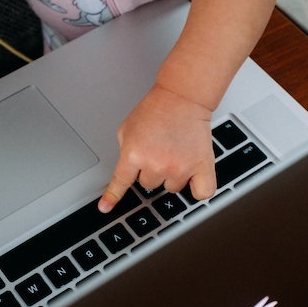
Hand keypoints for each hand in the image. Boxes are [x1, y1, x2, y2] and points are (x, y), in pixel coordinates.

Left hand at [98, 84, 216, 212]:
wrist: (182, 98)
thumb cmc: (156, 110)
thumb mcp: (127, 128)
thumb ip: (125, 151)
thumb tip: (129, 168)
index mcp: (134, 154)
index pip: (121, 182)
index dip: (112, 197)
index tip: (105, 208)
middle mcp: (155, 164)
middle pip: (148, 184)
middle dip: (152, 170)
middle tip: (159, 149)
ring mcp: (179, 168)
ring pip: (171, 187)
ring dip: (172, 175)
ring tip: (176, 152)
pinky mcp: (201, 167)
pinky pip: (201, 193)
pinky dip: (198, 188)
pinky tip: (194, 175)